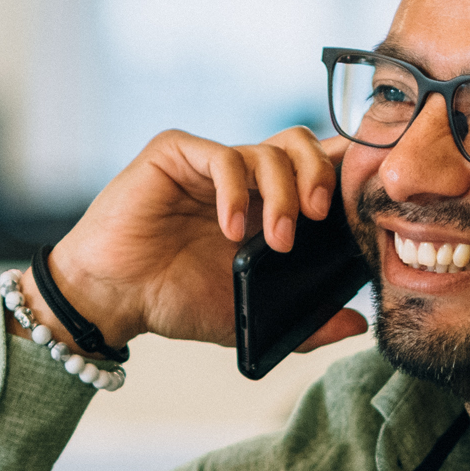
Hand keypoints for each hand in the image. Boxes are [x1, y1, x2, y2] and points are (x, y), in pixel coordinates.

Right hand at [40, 124, 367, 355]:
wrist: (112, 298)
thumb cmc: (172, 300)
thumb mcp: (248, 315)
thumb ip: (304, 323)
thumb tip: (357, 324)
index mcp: (263, 203)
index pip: (315, 169)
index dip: (341, 177)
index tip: (357, 208)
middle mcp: (240, 176)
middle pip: (302, 146)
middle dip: (321, 178)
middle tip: (318, 219)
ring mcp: (207, 162)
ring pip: (269, 150)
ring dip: (283, 195)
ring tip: (276, 241)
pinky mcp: (174, 153)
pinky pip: (222, 156)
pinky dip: (237, 192)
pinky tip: (232, 229)